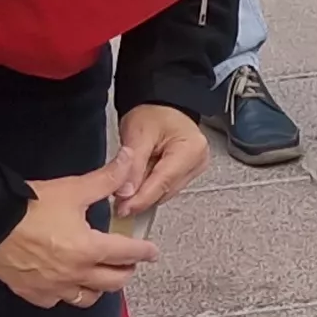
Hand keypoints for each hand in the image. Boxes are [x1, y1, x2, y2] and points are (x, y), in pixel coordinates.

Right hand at [0, 160, 157, 307]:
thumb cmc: (29, 206)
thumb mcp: (72, 188)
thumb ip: (106, 179)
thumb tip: (128, 159)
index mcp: (90, 248)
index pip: (127, 253)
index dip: (144, 251)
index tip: (151, 252)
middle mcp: (76, 274)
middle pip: (113, 282)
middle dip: (126, 271)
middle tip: (128, 263)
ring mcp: (54, 288)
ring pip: (88, 298)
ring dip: (99, 288)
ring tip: (101, 276)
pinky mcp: (33, 293)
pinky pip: (58, 301)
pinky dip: (67, 294)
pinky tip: (67, 284)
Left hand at [108, 101, 210, 215]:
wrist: (160, 107)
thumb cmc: (153, 113)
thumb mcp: (138, 133)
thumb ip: (132, 164)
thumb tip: (126, 192)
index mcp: (191, 148)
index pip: (164, 181)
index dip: (142, 198)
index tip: (124, 208)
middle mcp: (197, 161)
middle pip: (165, 189)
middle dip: (141, 196)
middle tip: (118, 201)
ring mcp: (194, 169)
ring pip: (165, 192)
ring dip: (144, 192)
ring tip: (127, 184)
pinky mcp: (187, 174)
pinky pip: (166, 188)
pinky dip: (150, 187)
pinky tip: (139, 180)